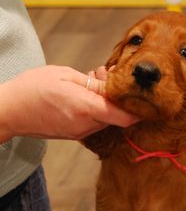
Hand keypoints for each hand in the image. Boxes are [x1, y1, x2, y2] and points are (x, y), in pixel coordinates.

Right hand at [0, 65, 138, 142]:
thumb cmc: (33, 88)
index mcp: (86, 108)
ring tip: (92, 82)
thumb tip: (114, 85)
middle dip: (120, 98)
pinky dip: (96, 109)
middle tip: (109, 77)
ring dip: (107, 102)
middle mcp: (86, 125)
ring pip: (106, 118)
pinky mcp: (75, 134)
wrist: (8, 111)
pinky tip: (84, 94)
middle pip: (117, 115)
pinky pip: (95, 122)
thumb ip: (94, 84)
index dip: (139, 110)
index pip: (124, 116)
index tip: (147, 99)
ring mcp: (80, 132)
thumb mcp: (65, 76)